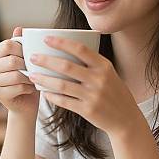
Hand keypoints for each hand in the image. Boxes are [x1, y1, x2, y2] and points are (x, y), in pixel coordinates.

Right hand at [0, 27, 38, 117]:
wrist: (25, 101)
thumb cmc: (26, 75)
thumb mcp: (24, 57)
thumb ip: (20, 43)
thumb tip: (19, 28)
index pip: (8, 45)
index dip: (23, 49)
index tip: (32, 55)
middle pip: (12, 61)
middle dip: (28, 66)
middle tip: (35, 69)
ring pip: (16, 76)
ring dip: (30, 78)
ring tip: (35, 78)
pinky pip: (18, 88)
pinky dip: (29, 88)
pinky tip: (32, 88)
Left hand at [27, 36, 141, 137]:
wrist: (126, 119)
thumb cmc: (115, 93)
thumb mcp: (109, 74)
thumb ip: (93, 64)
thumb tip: (67, 51)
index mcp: (104, 66)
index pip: (80, 49)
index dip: (61, 43)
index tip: (46, 39)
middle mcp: (99, 79)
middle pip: (66, 66)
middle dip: (46, 61)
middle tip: (32, 57)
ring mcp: (93, 95)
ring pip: (61, 85)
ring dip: (44, 79)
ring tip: (32, 75)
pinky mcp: (87, 110)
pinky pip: (64, 101)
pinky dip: (52, 96)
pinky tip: (44, 92)